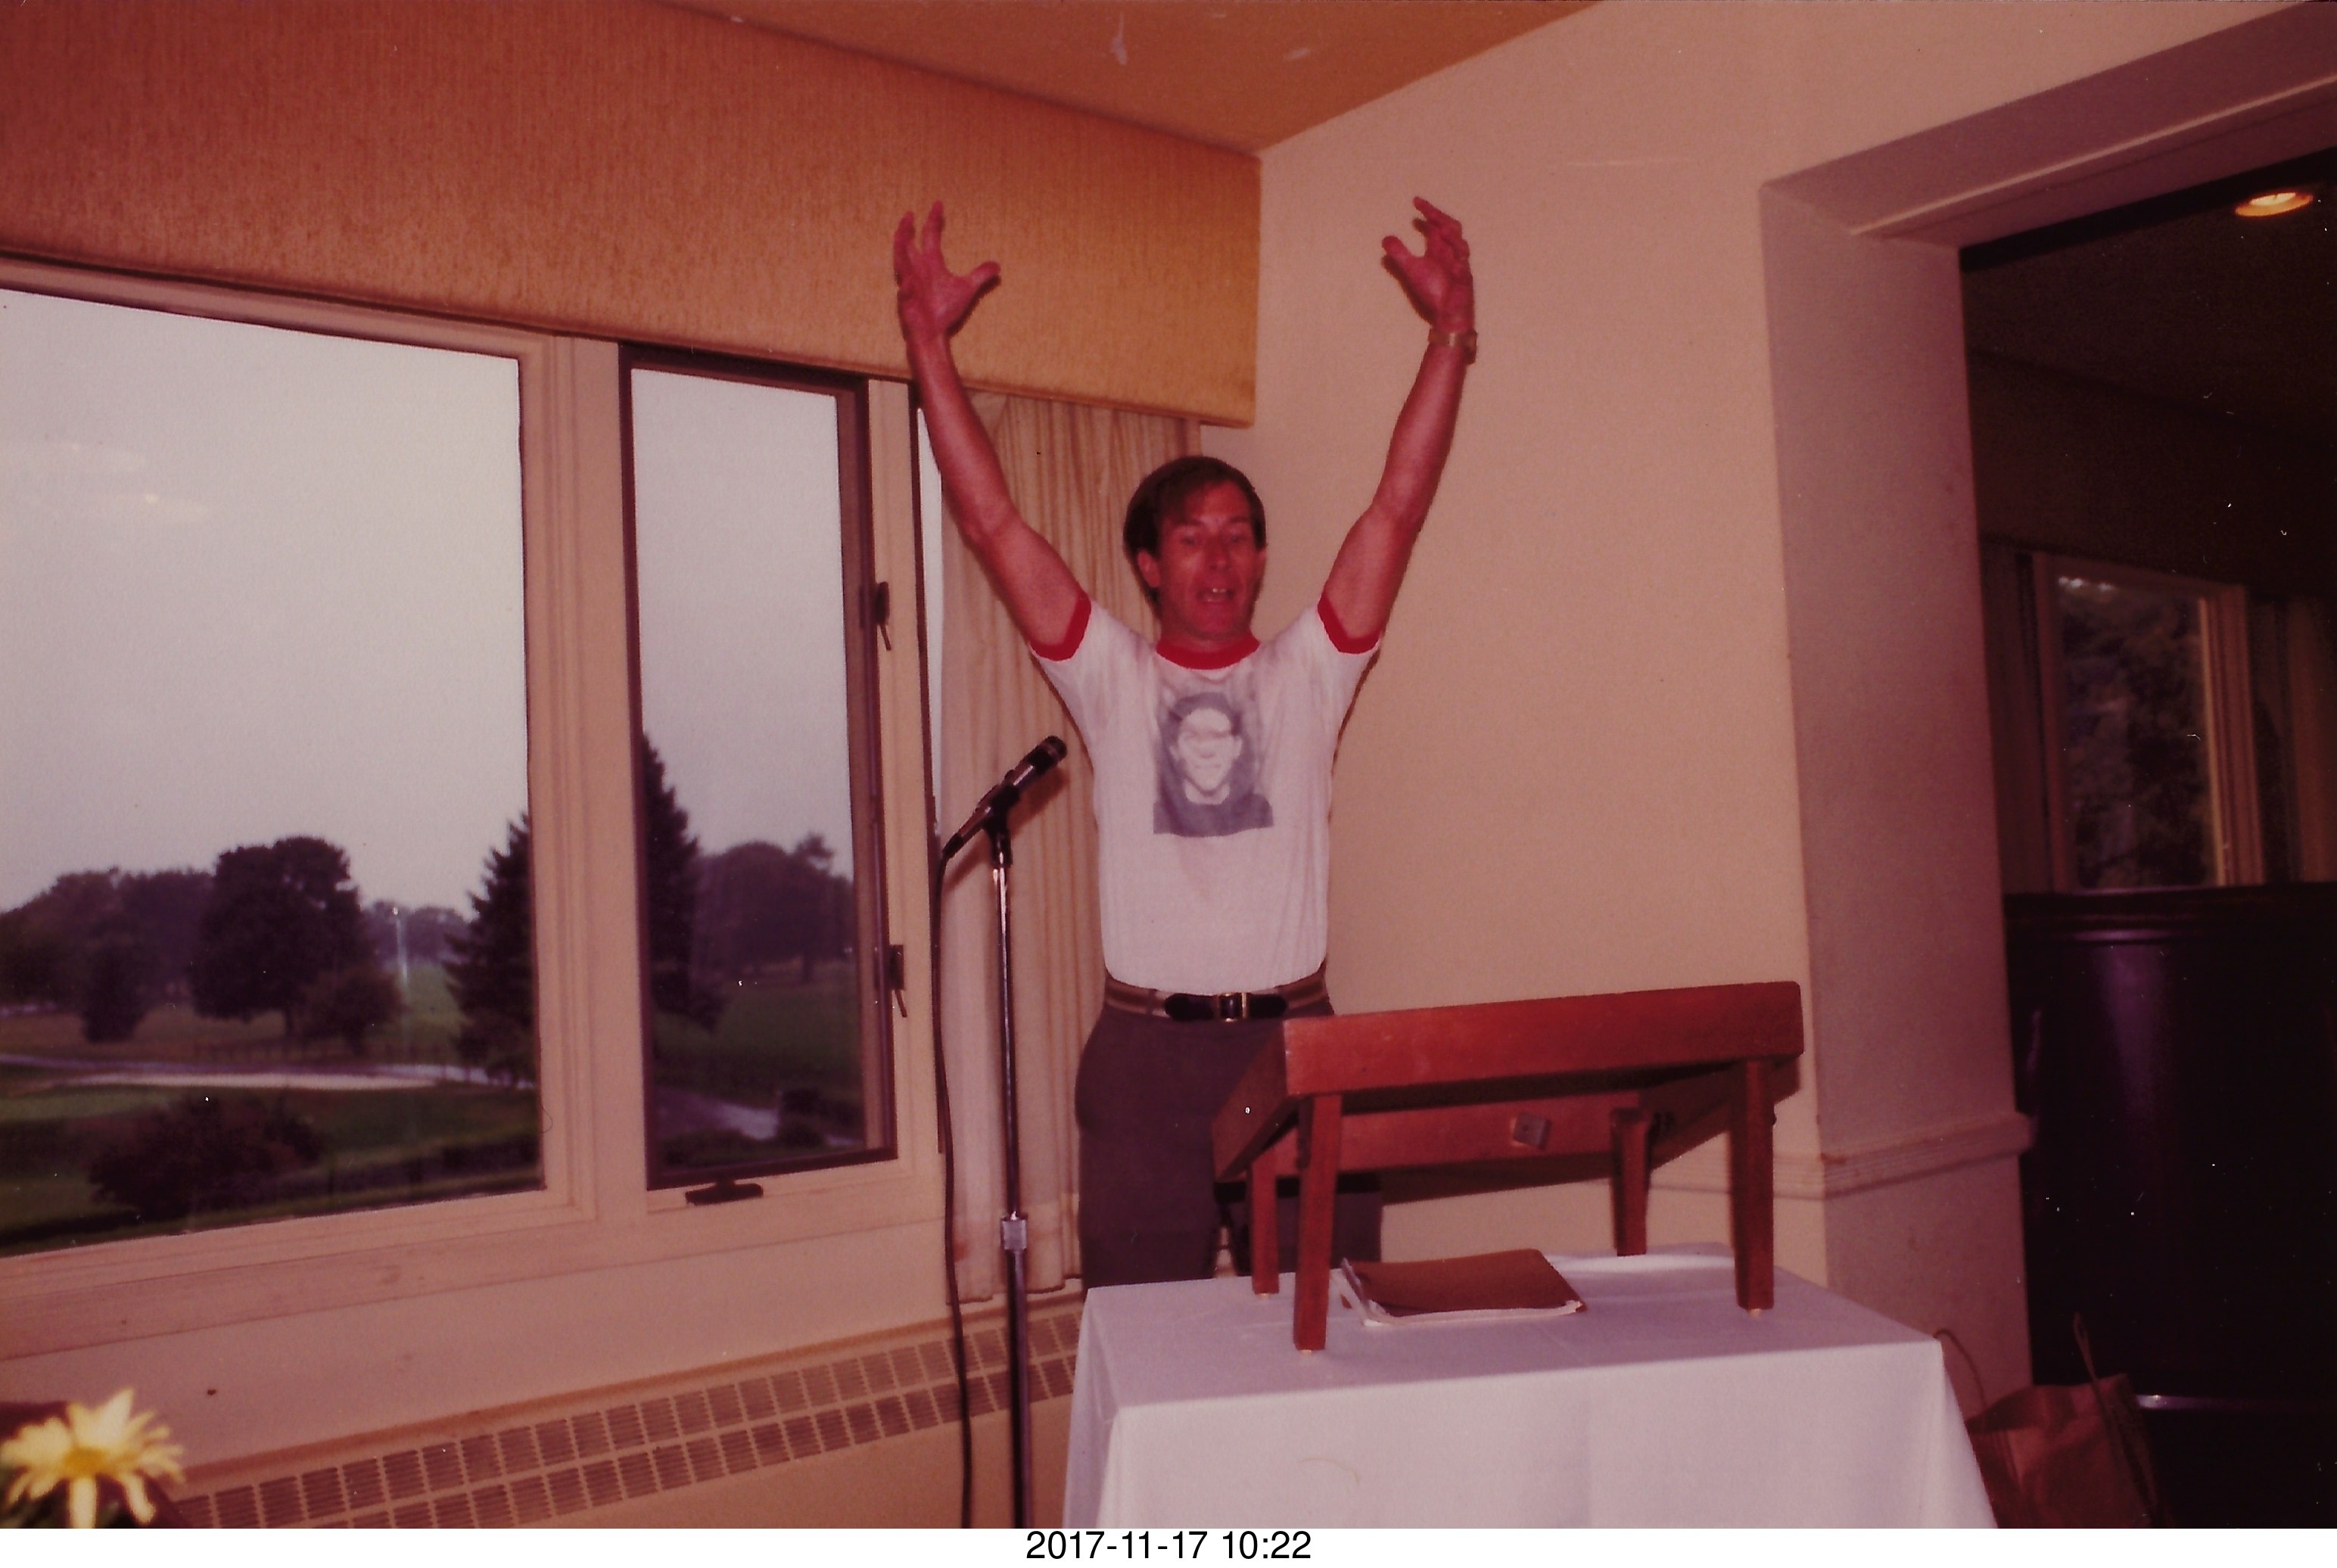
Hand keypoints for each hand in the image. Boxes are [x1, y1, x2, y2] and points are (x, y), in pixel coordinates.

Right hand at [893, 202, 1000, 343]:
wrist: (933, 333)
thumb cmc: (944, 310)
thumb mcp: (967, 289)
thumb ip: (980, 276)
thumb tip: (997, 266)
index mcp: (930, 264)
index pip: (930, 236)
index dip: (933, 220)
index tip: (938, 204)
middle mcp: (917, 271)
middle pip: (907, 245)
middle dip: (906, 230)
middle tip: (909, 214)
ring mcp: (910, 286)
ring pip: (899, 264)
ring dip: (899, 250)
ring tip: (901, 235)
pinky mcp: (907, 305)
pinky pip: (904, 295)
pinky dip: (905, 290)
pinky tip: (907, 285)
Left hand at [1381, 198, 1473, 334]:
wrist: (1446, 314)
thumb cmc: (1432, 292)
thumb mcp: (1410, 270)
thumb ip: (1400, 254)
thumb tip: (1385, 238)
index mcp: (1440, 248)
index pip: (1435, 225)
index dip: (1428, 212)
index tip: (1415, 201)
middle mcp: (1451, 252)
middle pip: (1450, 227)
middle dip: (1439, 217)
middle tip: (1425, 209)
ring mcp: (1460, 264)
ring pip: (1460, 243)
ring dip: (1451, 235)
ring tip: (1439, 229)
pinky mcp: (1465, 278)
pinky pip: (1464, 266)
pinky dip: (1458, 259)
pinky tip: (1453, 257)